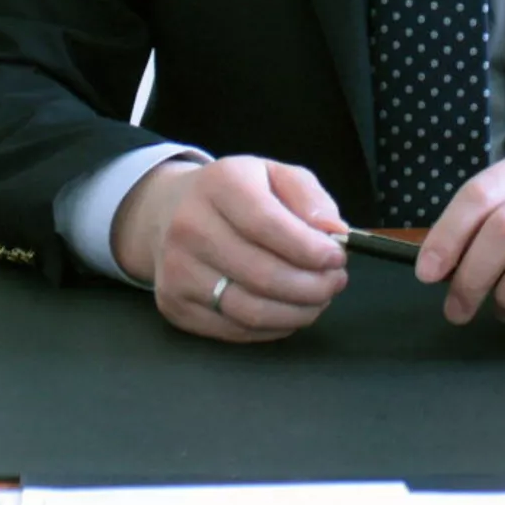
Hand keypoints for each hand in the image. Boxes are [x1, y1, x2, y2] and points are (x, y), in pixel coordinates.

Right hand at [112, 156, 348, 343]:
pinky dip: (273, 327)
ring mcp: (178, 270)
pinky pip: (235, 330)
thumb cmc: (234, 194)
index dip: (308, 249)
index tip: (337, 258)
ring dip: (297, 312)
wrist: (168, 210)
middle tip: (335, 282)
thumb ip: (309, 197)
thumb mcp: (274, 174)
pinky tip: (289, 310)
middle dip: (312, 286)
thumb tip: (334, 232)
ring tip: (319, 299)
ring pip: (250, 310)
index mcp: (220, 184)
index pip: (267, 225)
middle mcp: (190, 226)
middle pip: (262, 274)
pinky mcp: (175, 305)